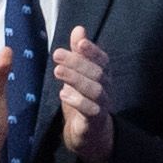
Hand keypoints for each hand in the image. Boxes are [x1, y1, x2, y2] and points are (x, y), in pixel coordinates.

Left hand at [52, 24, 112, 162]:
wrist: (89, 134)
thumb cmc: (83, 99)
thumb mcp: (78, 74)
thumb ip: (79, 53)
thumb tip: (79, 28)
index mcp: (103, 75)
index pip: (102, 59)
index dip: (92, 50)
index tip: (78, 43)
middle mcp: (106, 88)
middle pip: (97, 73)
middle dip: (77, 62)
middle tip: (56, 55)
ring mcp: (102, 105)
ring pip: (95, 90)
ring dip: (76, 79)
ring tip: (57, 71)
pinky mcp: (95, 121)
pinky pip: (91, 111)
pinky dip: (77, 102)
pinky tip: (63, 95)